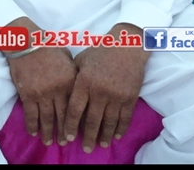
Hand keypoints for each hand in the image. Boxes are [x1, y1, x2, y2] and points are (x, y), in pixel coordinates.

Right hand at [7, 42, 78, 146]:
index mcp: (70, 81)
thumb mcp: (68, 57)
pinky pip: (31, 114)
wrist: (27, 41)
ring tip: (48, 142)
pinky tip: (33, 133)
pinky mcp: (28, 95)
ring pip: (47, 118)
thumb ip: (74, 73)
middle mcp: (58, 90)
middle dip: (64, 131)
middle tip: (65, 142)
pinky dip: (32, 125)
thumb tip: (79, 85)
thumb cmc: (48, 46)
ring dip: (48, 132)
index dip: (77, 120)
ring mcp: (42, 94)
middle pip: (63, 116)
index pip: (76, 106)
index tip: (78, 129)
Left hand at [64, 25, 147, 152]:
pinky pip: (124, 118)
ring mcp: (116, 96)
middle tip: (85, 149)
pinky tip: (117, 136)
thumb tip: (64, 94)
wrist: (127, 45)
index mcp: (84, 82)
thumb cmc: (101, 51)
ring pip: (109, 123)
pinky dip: (121, 129)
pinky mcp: (130, 97)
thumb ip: (73, 78)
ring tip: (101, 145)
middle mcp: (99, 92)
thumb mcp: (81, 61)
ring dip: (105, 136)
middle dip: (87, 137)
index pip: (74, 110)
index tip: (68, 138)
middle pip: (91, 120)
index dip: (70, 126)